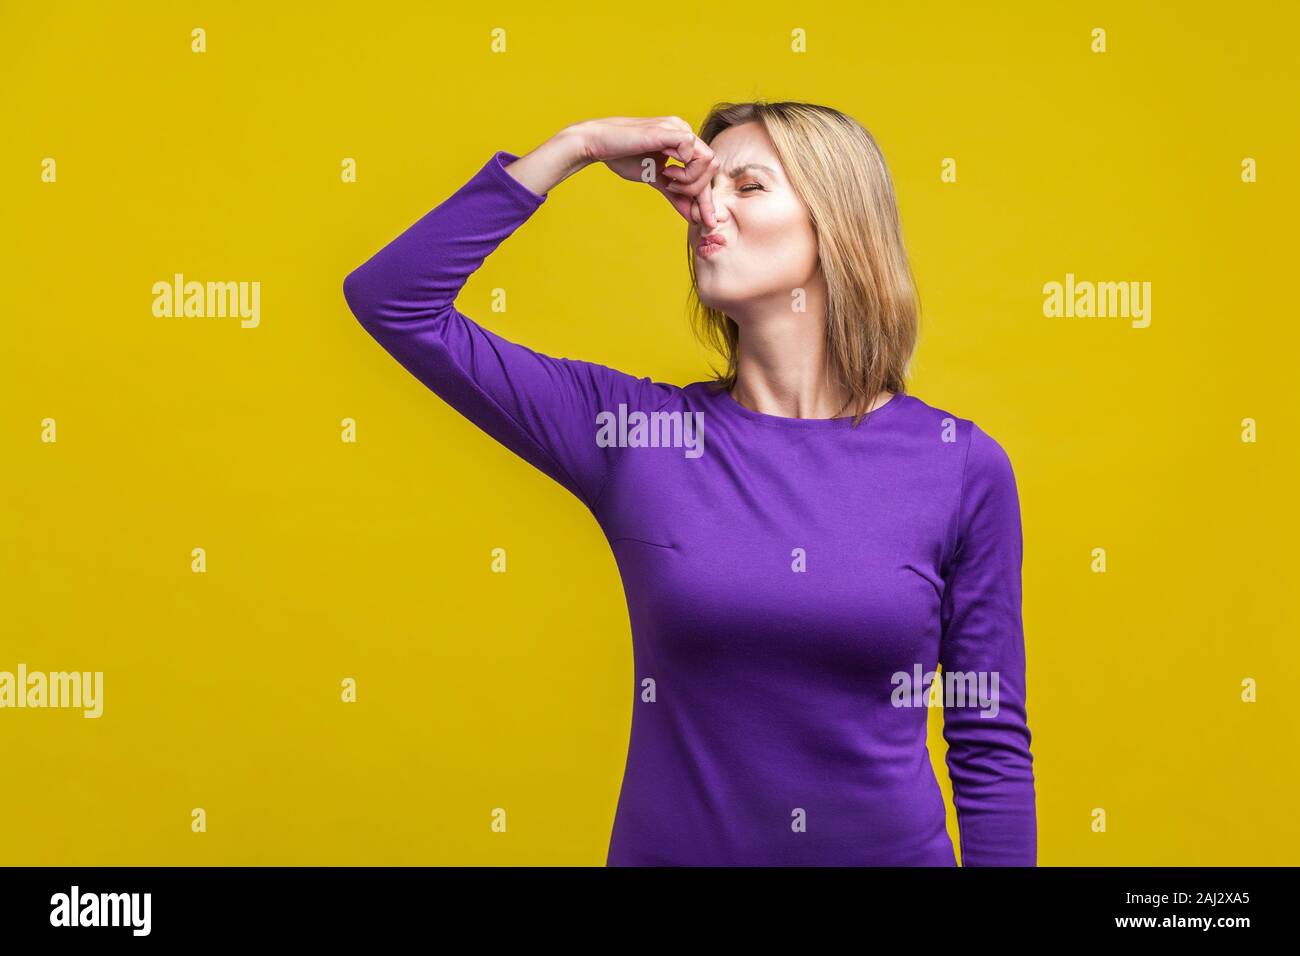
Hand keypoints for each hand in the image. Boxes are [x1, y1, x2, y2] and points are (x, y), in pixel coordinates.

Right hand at [563, 116, 719, 227]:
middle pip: (713, 167)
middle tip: (673, 191)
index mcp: (682, 142)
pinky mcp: (669, 129)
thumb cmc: (623, 157)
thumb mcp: (655, 180)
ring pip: (708, 161)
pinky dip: (683, 169)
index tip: (707, 223)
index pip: (706, 171)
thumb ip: (675, 195)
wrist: (598, 143)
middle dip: (698, 191)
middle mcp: (684, 132)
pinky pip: (693, 152)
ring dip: (689, 179)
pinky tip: (665, 171)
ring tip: (667, 179)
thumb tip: (693, 217)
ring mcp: (678, 128)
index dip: (707, 199)